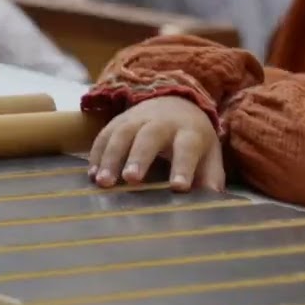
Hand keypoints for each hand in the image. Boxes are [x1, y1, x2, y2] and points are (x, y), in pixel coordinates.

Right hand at [88, 97, 225, 191]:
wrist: (176, 103)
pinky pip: (104, 135)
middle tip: (132, 179)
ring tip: (103, 182)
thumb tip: (212, 201)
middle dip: (140, 157)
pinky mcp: (118, 120)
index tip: (178, 187)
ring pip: (122, 134)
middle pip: (150, 136)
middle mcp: (162, 122)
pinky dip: (97, 154)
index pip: (188, 148)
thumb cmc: (193, 140)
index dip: (183, 166)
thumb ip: (210, 177)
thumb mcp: (209, 154)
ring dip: (111, 157)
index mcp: (189, 132)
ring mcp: (137, 118)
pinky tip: (92, 175)